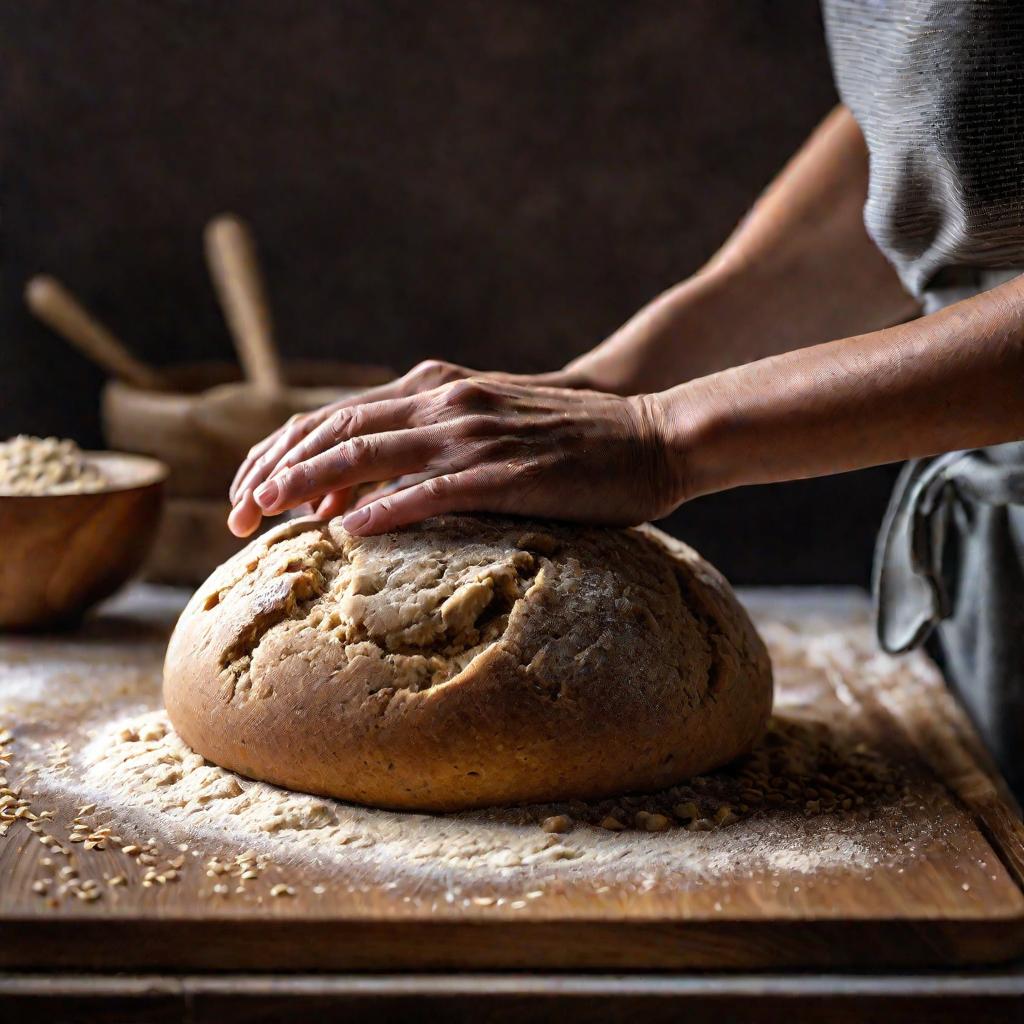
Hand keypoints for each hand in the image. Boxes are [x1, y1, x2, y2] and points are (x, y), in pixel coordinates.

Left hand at [228, 376, 682, 536]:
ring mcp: (475, 434)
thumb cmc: (572, 443)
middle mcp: (446, 402)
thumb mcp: (489, 428)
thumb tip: (363, 493)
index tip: (248, 488)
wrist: (653, 434)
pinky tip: (349, 531)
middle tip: (235, 510)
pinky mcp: (507, 473)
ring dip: (309, 482)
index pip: (337, 415)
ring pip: (371, 453)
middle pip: (337, 429)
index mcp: (438, 390)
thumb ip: (429, 447)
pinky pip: (432, 490)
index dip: (282, 449)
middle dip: (276, 468)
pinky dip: (384, 509)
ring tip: (265, 512)